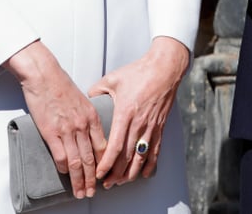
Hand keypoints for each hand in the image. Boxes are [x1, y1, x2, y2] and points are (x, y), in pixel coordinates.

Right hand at [5, 41, 106, 200]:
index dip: (104, 163)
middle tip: (93, 191)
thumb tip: (87, 129)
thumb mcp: (81, 99)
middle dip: (93, 178)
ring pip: (77, 162)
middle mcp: (83, 125)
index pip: (102, 146)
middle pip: (92, 158)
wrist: (44, 75)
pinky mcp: (52, 132)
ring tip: (80, 192)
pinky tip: (65, 175)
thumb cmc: (60, 84)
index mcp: (92, 116)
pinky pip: (61, 156)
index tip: (104, 174)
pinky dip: (64, 169)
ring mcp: (68, 130)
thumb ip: (85, 114)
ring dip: (80, 180)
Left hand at [89, 36, 189, 187]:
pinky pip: (155, 151)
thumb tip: (87, 97)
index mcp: (125, 113)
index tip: (99, 173)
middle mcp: (139, 123)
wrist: (164, 68)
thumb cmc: (139, 72)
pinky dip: (149, 166)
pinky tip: (143, 174)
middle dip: (115, 174)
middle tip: (106, 183)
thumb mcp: (113, 78)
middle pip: (127, 157)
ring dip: (130, 174)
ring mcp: (151, 127)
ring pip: (141, 158)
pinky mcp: (160, 126)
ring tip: (120, 182)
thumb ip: (97, 89)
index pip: (115, 146)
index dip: (107, 163)